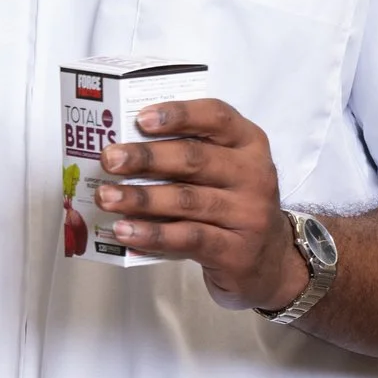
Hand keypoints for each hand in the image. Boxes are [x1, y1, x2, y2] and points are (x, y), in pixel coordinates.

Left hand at [95, 99, 308, 311]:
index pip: (216, 117)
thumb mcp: (223, 170)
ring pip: (186, 200)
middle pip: (195, 159)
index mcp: (249, 143)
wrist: (270, 262)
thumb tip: (126, 148)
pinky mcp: (236, 252)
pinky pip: (187, 238)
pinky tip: (125, 231)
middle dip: (146, 158)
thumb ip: (188, 154)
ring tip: (107, 197)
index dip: (178, 115)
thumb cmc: (232, 204)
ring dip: (141, 198)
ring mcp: (249, 215)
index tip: (141, 118)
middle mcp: (254, 174)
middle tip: (110, 159)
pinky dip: (153, 233)